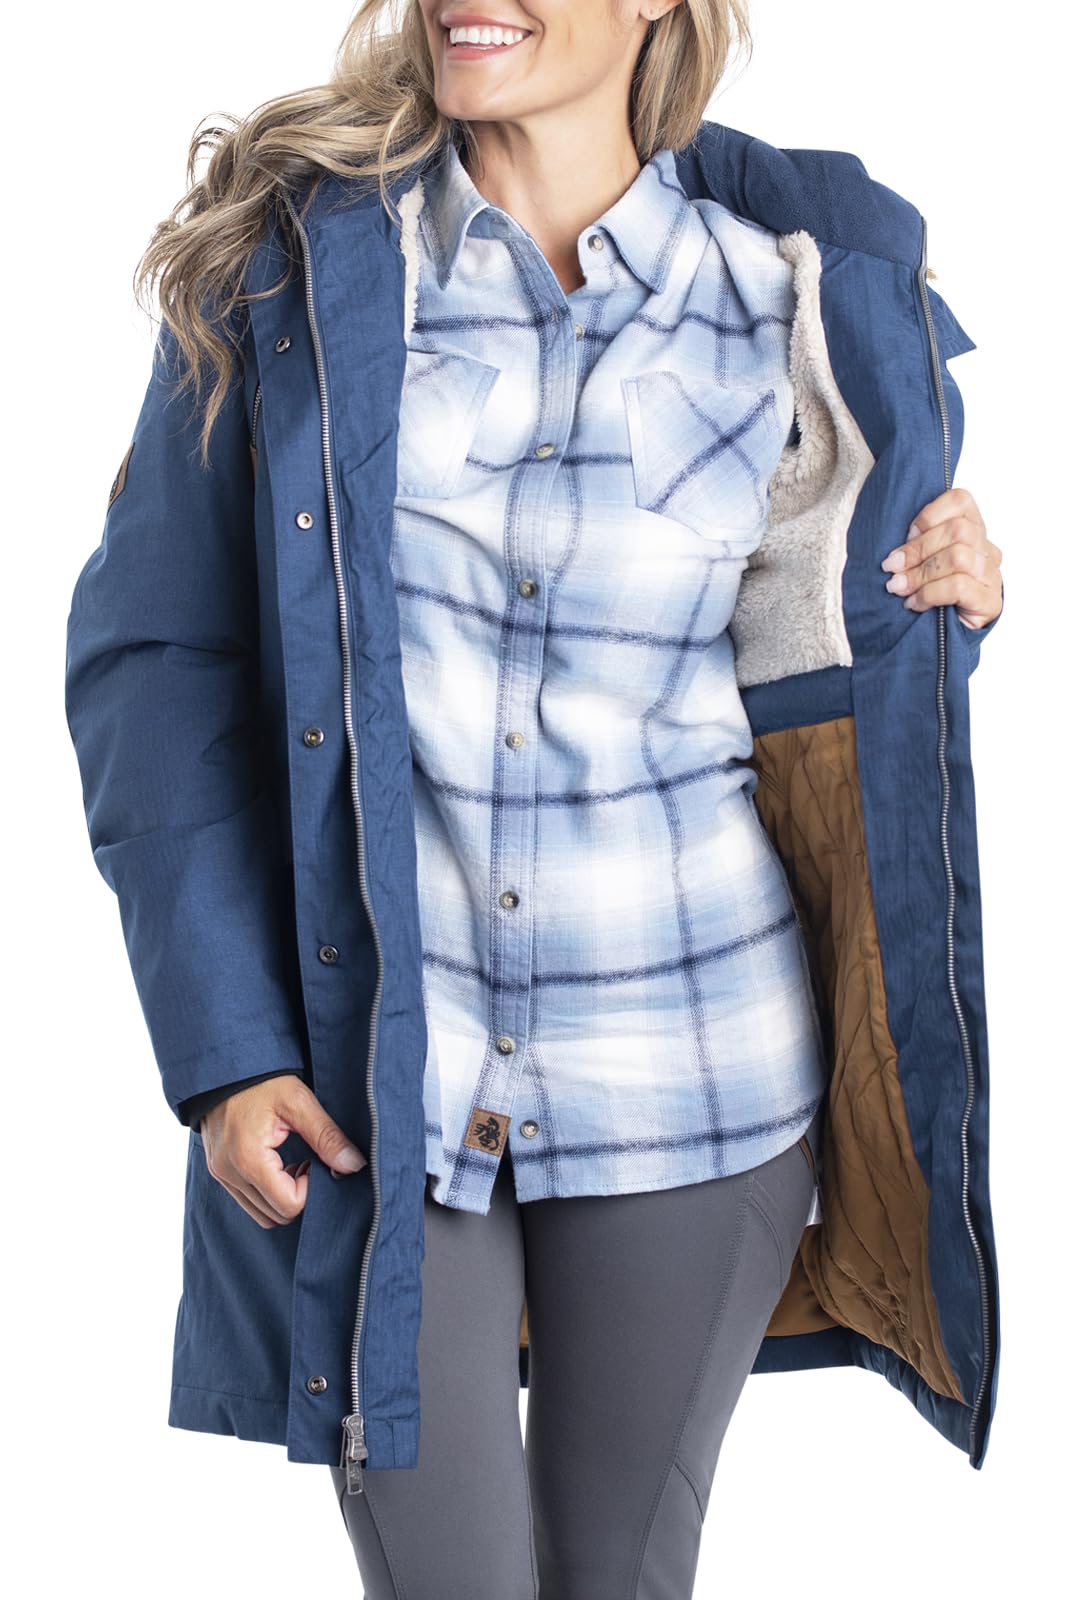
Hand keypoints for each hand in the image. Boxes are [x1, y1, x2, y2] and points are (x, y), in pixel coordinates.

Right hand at [200, 1074, 366, 1228]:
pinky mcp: (219, 1172)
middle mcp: (229, 1173)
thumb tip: (354, 1165)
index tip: (316, 1162)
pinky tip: (279, 1165)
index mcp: (248, 1158)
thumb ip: (327, 1136)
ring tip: (294, 1163)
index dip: (311, 1190)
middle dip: (299, 1196)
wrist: (226, 1067)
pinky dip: (268, 1193)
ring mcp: (221, 1175)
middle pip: (275, 1216)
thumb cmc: (262, 1081)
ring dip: (283, 1198)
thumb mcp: (299, 1102)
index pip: (288, 1205)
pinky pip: (248, 1201)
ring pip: (261, 1214)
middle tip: (309, 1163)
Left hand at [881, 486, 1002, 629]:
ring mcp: (991, 575)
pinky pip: (959, 586)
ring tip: (899, 587)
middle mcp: (986, 549)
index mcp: (971, 530)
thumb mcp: (917, 562)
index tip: (906, 535)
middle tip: (891, 567)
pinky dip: (930, 594)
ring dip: (921, 573)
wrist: (945, 640)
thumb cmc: (927, 594)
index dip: (930, 514)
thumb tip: (892, 545)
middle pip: (958, 530)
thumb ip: (912, 544)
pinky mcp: (990, 602)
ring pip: (959, 557)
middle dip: (917, 549)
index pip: (960, 501)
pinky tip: (914, 603)